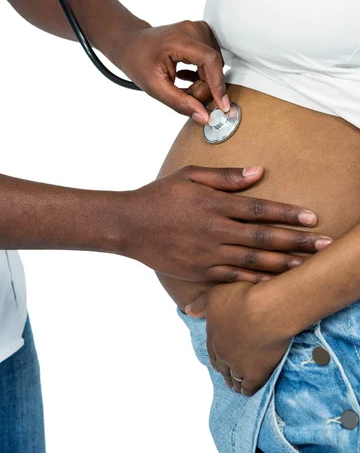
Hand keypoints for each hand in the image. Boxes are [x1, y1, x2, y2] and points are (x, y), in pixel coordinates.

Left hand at [115, 20, 228, 123]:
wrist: (132, 44)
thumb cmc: (138, 61)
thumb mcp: (155, 87)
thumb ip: (180, 103)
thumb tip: (203, 116)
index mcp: (180, 39)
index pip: (210, 61)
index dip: (218, 85)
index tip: (222, 105)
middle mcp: (193, 29)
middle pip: (214, 67)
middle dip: (203, 88)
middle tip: (185, 96)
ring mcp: (199, 30)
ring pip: (215, 66)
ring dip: (202, 83)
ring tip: (181, 85)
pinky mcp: (202, 35)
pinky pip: (212, 62)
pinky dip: (202, 75)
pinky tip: (185, 76)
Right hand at [120, 164, 331, 282]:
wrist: (129, 225)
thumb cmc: (160, 196)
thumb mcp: (190, 176)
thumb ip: (226, 176)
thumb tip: (259, 172)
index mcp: (214, 204)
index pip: (259, 209)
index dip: (287, 214)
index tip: (312, 218)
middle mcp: (215, 230)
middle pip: (263, 237)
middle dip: (297, 241)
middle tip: (323, 244)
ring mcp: (208, 253)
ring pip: (253, 260)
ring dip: (283, 263)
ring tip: (307, 265)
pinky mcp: (200, 271)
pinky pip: (234, 276)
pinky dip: (255, 278)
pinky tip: (274, 280)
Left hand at [186, 281, 292, 395]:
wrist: (266, 311)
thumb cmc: (242, 298)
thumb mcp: (215, 295)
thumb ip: (201, 304)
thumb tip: (187, 310)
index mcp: (214, 338)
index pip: (212, 353)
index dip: (216, 358)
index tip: (218, 362)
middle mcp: (224, 355)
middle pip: (222, 368)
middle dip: (224, 371)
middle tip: (228, 375)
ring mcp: (239, 366)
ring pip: (234, 379)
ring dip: (234, 382)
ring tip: (237, 386)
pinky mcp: (257, 373)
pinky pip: (248, 388)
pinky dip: (247, 390)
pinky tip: (247, 390)